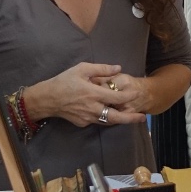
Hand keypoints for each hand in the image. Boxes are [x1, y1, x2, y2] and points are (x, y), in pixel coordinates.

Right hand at [26, 62, 145, 127]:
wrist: (47, 99)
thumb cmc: (64, 81)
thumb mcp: (82, 69)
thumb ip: (101, 69)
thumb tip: (118, 68)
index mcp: (94, 93)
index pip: (117, 98)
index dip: (130, 96)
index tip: (137, 93)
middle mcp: (93, 108)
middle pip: (117, 117)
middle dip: (131, 118)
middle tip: (143, 117)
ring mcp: (88, 118)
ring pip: (108, 121)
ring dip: (120, 119)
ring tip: (130, 116)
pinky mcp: (83, 123)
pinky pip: (97, 120)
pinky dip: (105, 117)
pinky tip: (108, 112)